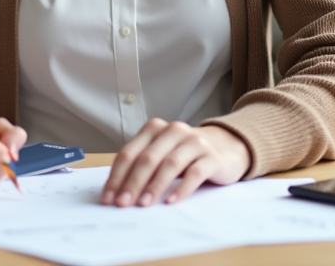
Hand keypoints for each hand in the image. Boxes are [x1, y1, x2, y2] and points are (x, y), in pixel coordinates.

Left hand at [101, 119, 250, 206]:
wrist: (227, 146)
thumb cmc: (186, 154)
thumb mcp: (162, 153)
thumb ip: (143, 166)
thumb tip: (117, 193)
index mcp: (154, 129)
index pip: (129, 153)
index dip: (116, 176)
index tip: (108, 198)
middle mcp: (173, 131)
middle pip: (147, 158)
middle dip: (132, 183)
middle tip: (122, 203)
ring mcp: (194, 142)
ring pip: (170, 164)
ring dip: (155, 186)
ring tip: (144, 204)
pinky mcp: (212, 157)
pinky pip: (194, 173)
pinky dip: (181, 188)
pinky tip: (171, 201)